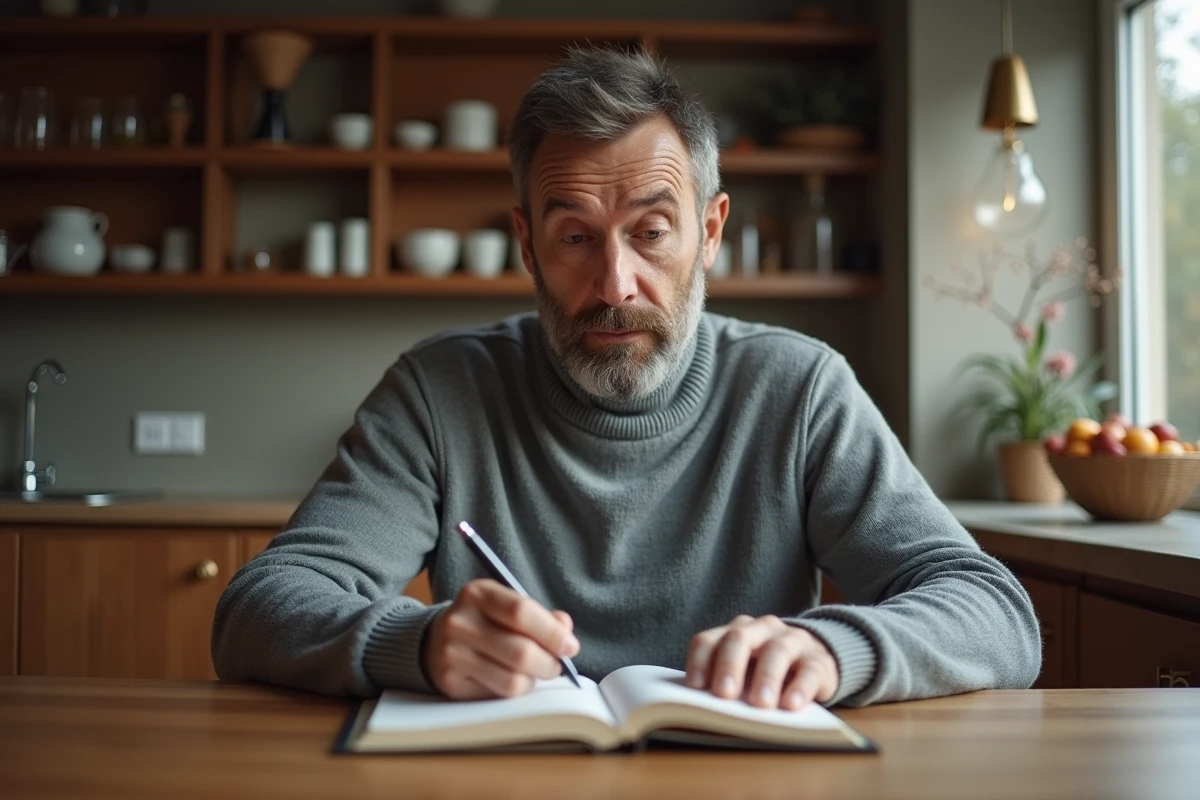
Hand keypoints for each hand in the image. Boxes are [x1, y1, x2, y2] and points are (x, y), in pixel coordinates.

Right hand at [421, 579, 579, 699]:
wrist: (434, 640)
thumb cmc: (483, 620)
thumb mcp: (506, 605)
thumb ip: (539, 615)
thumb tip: (565, 631)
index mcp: (478, 594)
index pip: (521, 612)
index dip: (552, 633)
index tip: (570, 646)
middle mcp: (460, 622)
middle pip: (520, 652)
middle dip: (549, 663)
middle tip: (557, 665)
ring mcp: (452, 654)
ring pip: (512, 680)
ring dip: (533, 680)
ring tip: (534, 672)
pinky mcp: (451, 682)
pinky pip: (497, 695)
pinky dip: (514, 690)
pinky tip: (510, 678)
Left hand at [684, 615, 837, 709]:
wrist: (815, 662)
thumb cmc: (767, 672)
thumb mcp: (744, 673)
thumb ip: (726, 682)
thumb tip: (705, 709)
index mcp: (735, 632)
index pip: (709, 641)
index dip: (699, 663)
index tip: (694, 688)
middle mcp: (761, 629)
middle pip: (740, 639)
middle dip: (729, 666)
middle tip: (723, 694)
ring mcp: (792, 641)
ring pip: (777, 651)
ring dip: (766, 678)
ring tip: (760, 704)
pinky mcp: (819, 660)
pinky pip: (809, 670)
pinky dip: (799, 688)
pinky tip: (790, 705)